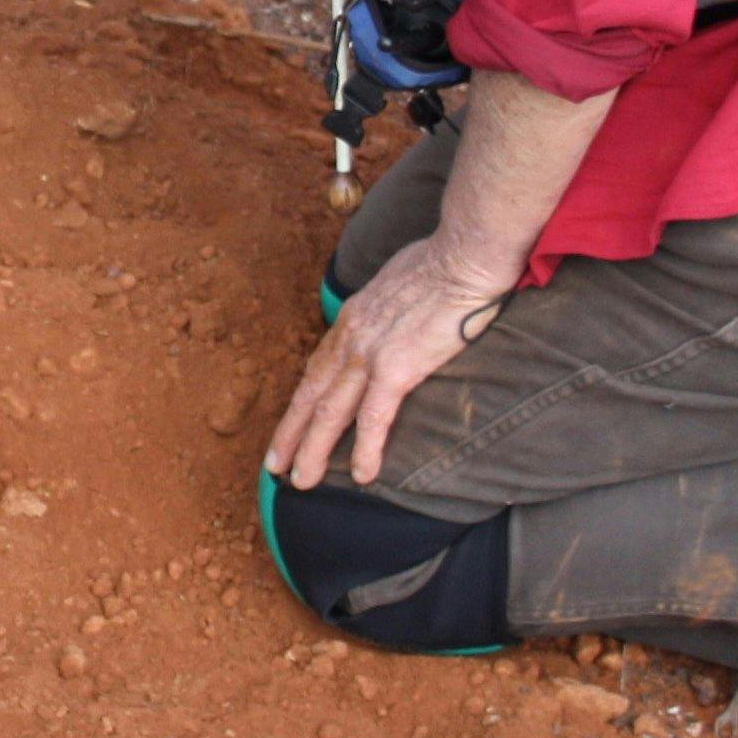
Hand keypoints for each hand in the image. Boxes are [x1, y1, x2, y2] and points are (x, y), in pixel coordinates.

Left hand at [264, 231, 511, 490]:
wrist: (463, 256)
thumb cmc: (442, 263)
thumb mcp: (395, 283)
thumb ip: (385, 309)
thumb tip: (389, 318)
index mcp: (352, 318)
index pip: (317, 368)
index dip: (302, 401)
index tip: (291, 424)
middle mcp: (352, 337)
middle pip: (312, 394)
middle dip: (291, 433)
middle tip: (274, 466)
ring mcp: (370, 354)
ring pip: (331, 412)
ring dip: (313, 450)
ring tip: (301, 481)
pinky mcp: (397, 368)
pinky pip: (375, 418)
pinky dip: (366, 449)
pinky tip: (362, 475)